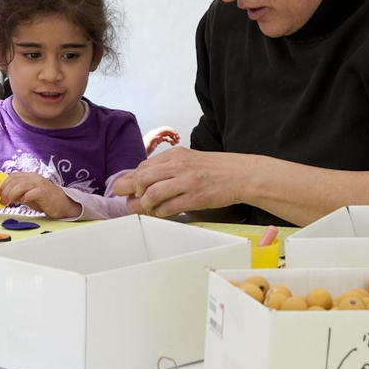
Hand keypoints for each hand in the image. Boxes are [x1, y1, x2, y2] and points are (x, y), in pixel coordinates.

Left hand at [0, 172, 79, 218]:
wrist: (62, 204)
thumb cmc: (44, 200)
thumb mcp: (28, 196)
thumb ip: (18, 194)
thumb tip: (4, 196)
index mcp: (30, 177)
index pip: (13, 176)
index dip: (4, 185)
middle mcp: (34, 178)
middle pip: (15, 180)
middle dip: (6, 191)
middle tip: (2, 201)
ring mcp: (40, 184)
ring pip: (22, 185)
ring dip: (12, 194)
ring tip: (8, 202)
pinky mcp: (46, 193)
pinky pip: (34, 192)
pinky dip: (26, 196)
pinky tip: (22, 201)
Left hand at [111, 147, 243, 218]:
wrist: (241, 174)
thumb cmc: (215, 169)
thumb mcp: (189, 160)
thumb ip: (166, 167)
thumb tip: (140, 179)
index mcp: (176, 154)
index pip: (143, 166)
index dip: (131, 180)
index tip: (126, 189)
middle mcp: (179, 165)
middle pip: (143, 179)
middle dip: (131, 193)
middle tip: (131, 201)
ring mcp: (187, 182)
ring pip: (152, 194)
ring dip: (145, 205)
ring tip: (147, 208)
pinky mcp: (195, 198)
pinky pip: (168, 208)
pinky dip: (159, 213)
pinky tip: (161, 213)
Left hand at [142, 127, 180, 155]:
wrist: (137, 152)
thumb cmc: (141, 148)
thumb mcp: (148, 143)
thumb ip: (153, 137)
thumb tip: (159, 133)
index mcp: (154, 133)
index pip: (165, 129)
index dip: (172, 131)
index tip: (177, 135)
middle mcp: (155, 134)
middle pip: (167, 131)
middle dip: (173, 134)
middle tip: (178, 139)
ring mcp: (156, 137)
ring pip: (167, 135)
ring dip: (172, 137)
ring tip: (176, 141)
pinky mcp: (156, 141)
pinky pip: (165, 138)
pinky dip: (170, 140)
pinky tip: (172, 143)